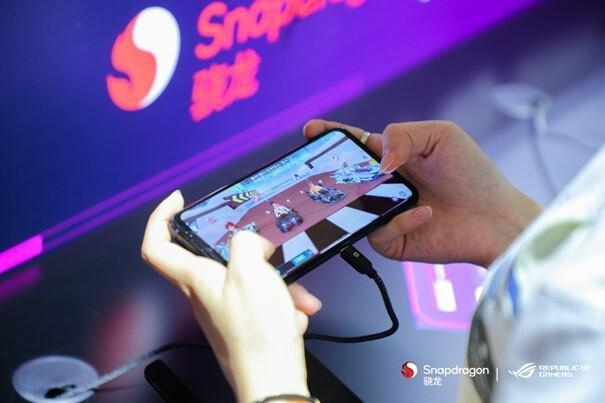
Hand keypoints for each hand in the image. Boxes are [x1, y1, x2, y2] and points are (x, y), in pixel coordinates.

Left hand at [142, 191, 316, 401]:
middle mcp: (205, 293)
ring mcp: (224, 309)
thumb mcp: (252, 272)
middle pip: (215, 257)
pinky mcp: (244, 322)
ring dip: (276, 281)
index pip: (157, 245)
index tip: (177, 200)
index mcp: (196, 278)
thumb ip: (246, 243)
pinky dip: (283, 301)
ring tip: (296, 295)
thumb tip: (252, 242)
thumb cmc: (256, 334)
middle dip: (249, 250)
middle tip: (266, 247)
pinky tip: (297, 311)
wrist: (274, 382)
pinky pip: (263, 299)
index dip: (160, 217)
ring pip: (249, 278)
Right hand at [304, 119, 541, 266]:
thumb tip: (378, 162)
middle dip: (330, 175)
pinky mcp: (393, 240)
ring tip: (389, 192)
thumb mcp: (441, 136)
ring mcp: (385, 213)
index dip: (330, 138)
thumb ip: (403, 135)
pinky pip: (377, 233)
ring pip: (352, 209)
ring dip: (366, 200)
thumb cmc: (473, 173)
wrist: (495, 217)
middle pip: (343, 179)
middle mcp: (383, 186)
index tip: (311, 132)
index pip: (352, 146)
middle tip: (328, 171)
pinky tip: (424, 212)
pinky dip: (399, 222)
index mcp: (391, 156)